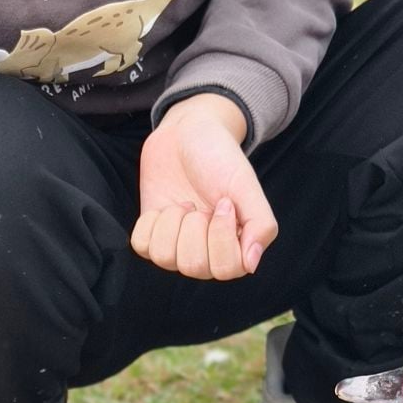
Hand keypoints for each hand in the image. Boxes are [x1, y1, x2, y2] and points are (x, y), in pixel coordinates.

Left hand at [133, 92, 277, 279]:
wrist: (186, 133)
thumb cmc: (220, 158)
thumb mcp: (246, 186)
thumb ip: (260, 225)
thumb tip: (251, 264)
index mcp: (235, 245)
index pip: (225, 270)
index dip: (221, 237)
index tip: (224, 203)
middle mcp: (207, 252)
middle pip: (194, 267)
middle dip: (195, 227)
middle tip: (201, 204)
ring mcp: (177, 245)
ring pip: (165, 258)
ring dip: (172, 222)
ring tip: (184, 203)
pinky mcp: (152, 234)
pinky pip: (142, 246)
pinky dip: (151, 222)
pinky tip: (164, 207)